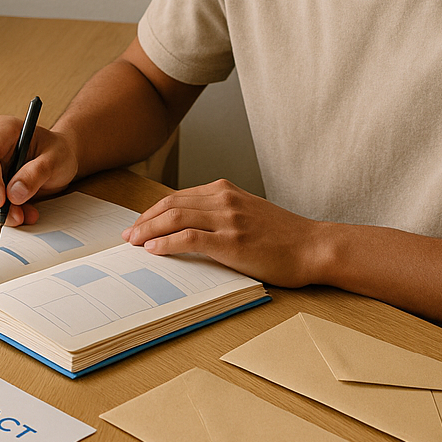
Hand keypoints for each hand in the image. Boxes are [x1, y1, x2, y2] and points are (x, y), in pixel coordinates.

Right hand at [0, 117, 79, 227]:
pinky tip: (22, 214)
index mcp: (2, 128)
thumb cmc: (58, 150)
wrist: (60, 156)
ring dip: (1, 210)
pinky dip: (5, 211)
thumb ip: (36, 173)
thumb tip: (14, 194)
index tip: (1, 201)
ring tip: (25, 216)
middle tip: (16, 217)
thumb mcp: (55, 159)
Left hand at [122, 179, 326, 288]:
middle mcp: (224, 199)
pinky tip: (154, 250)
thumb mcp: (248, 213)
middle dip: (144, 220)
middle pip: (170, 204)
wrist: (314, 247)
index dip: (152, 211)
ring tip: (134, 243)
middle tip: (128, 235)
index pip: (177, 197)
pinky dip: (167, 242)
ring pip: (175, 218)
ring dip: (149, 231)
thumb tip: (188, 228)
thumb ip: (220, 213)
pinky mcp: (232, 241)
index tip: (139, 224)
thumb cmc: (283, 237)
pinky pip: (190, 237)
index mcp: (225, 190)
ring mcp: (228, 219)